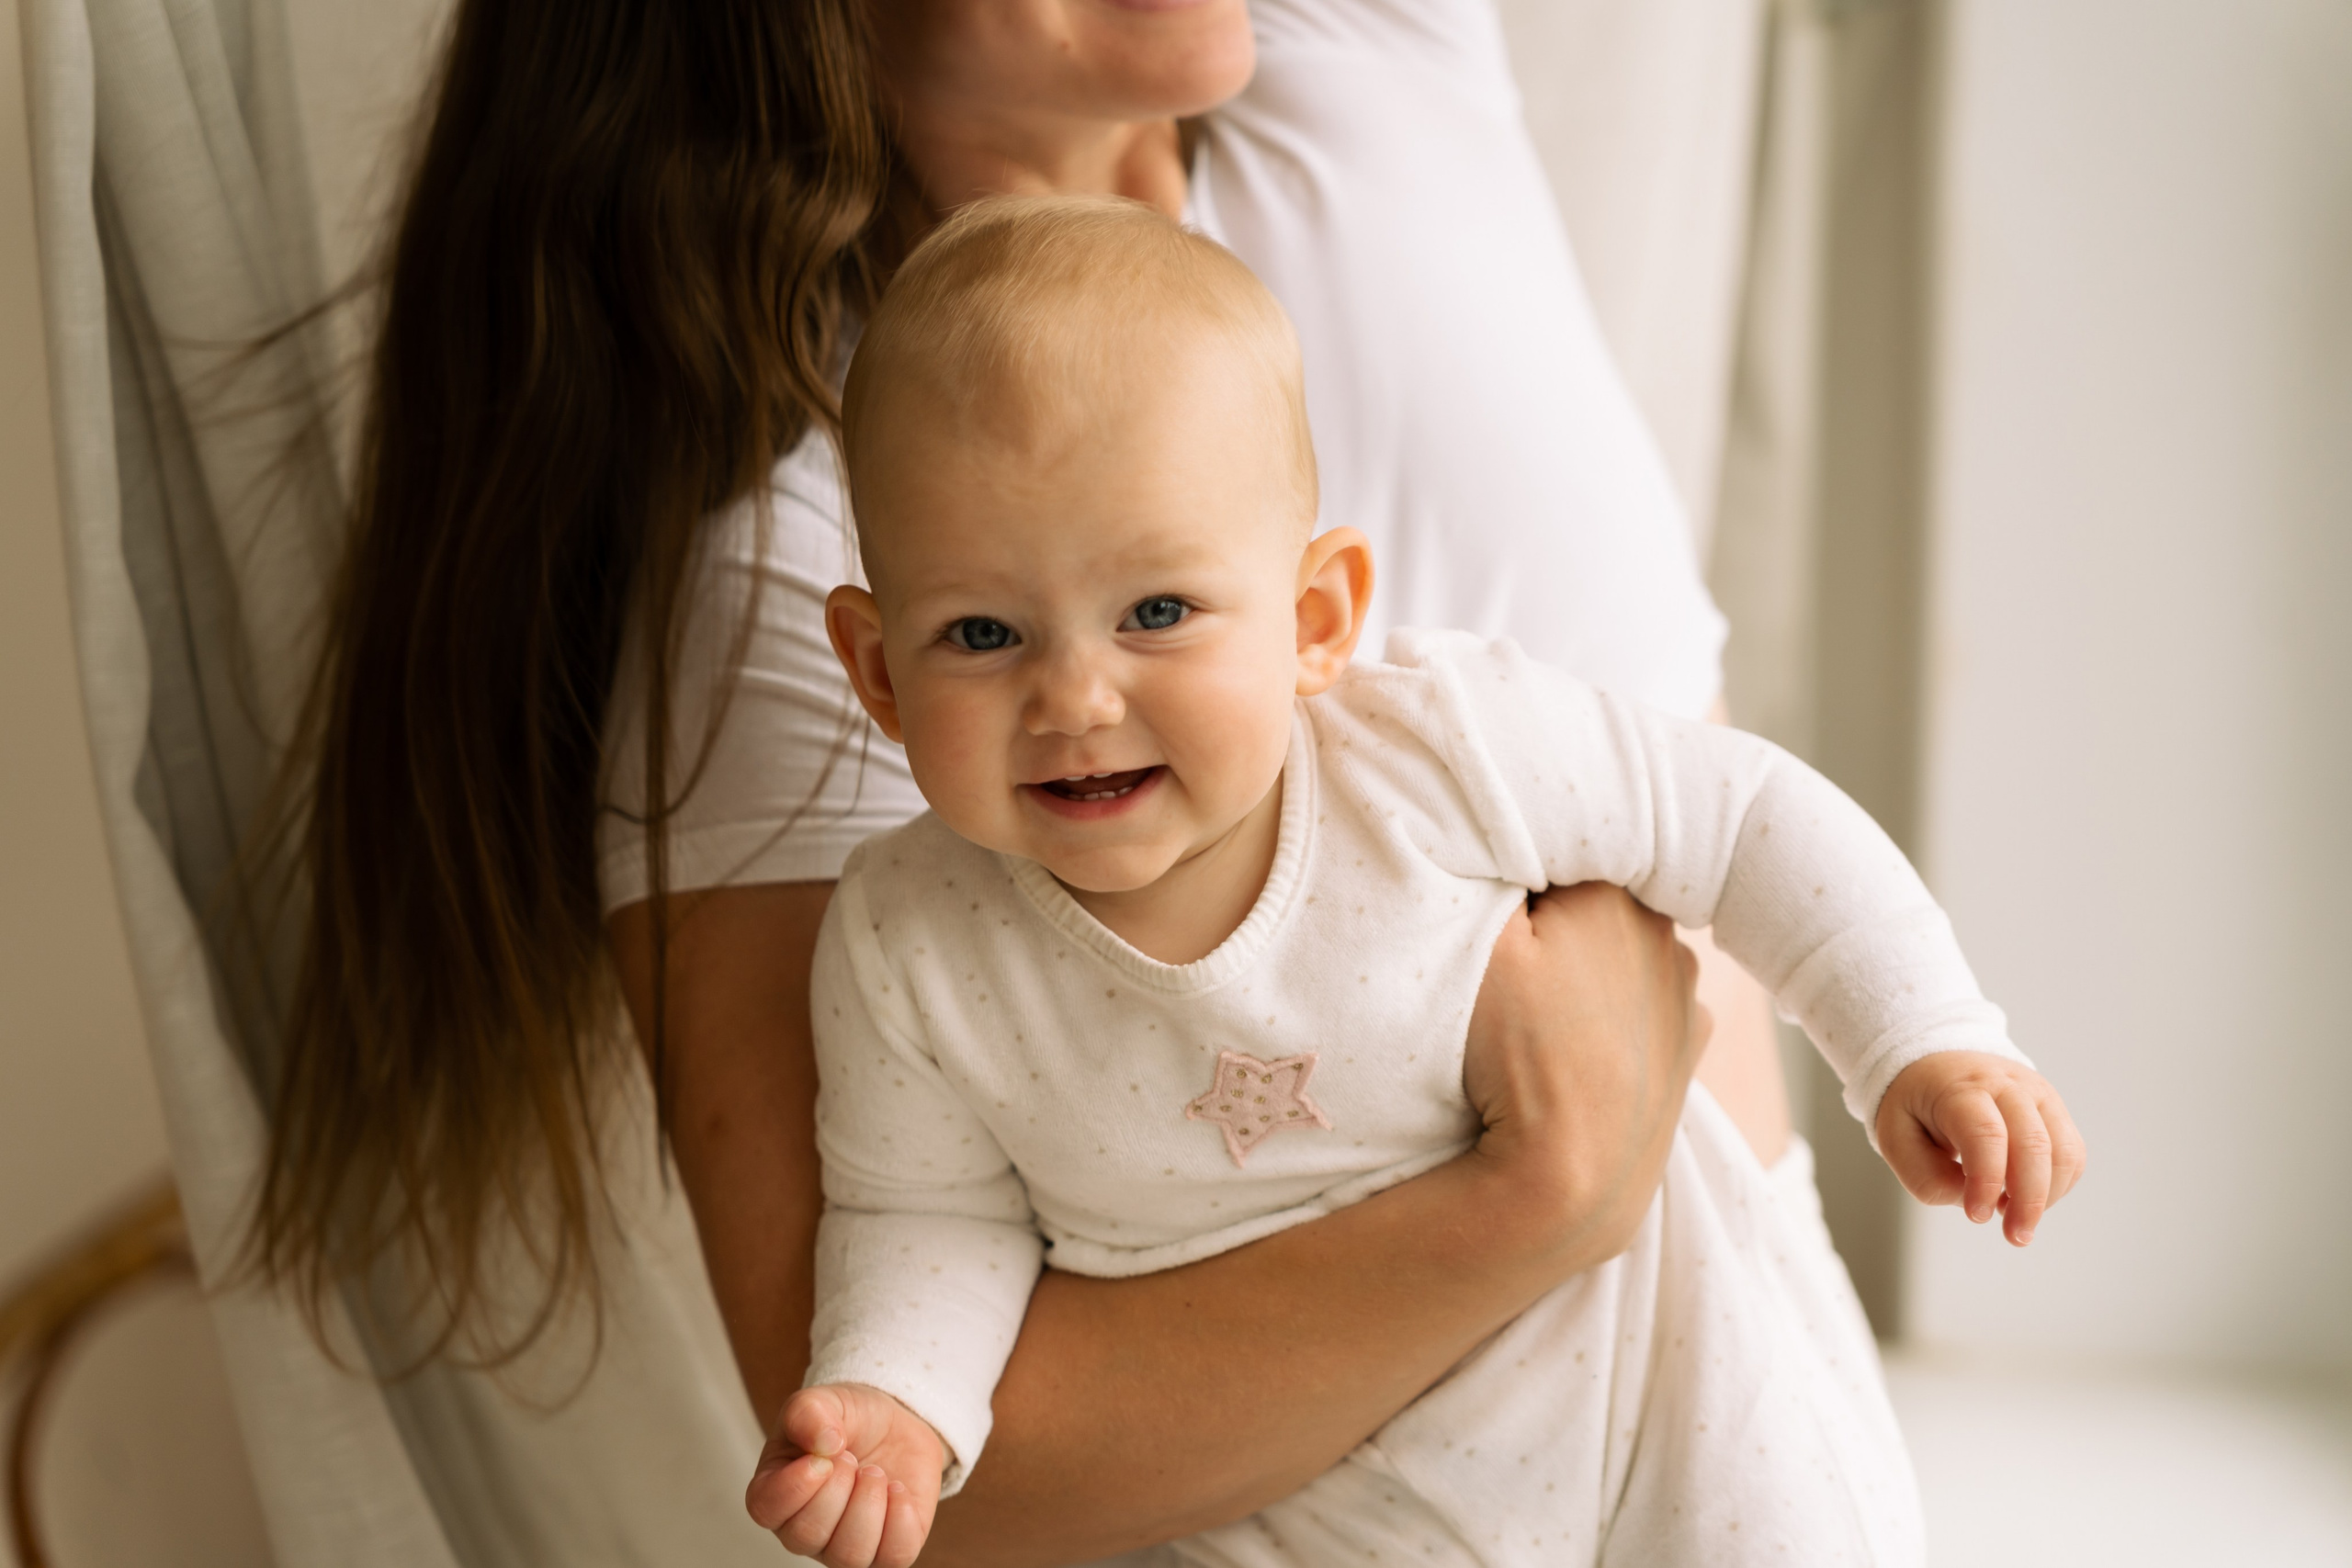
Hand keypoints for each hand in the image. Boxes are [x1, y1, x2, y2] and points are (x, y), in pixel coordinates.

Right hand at [747, 1383, 943, 1566]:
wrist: (893, 1425)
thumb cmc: (846, 1420)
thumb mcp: (822, 1401)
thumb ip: (809, 1412)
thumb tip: (824, 1443)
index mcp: (775, 1491)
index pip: (766, 1509)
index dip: (794, 1486)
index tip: (821, 1458)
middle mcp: (803, 1529)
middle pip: (807, 1535)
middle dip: (837, 1489)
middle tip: (851, 1457)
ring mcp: (843, 1546)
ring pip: (848, 1555)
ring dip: (868, 1505)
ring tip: (874, 1473)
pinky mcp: (886, 1550)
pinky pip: (893, 1557)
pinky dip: (901, 1520)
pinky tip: (898, 1490)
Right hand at [1463, 883, 1710, 1266]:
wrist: (1571, 1178)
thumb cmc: (1513, 1053)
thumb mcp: (1479, 944)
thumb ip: (1492, 872)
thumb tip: (1501, 840)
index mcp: (1614, 895)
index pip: (1555, 858)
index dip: (1514, 883)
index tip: (1485, 920)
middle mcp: (1667, 935)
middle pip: (1591, 906)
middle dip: (1554, 924)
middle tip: (1509, 970)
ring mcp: (1685, 995)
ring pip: (1621, 956)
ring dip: (1586, 971)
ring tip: (1539, 1018)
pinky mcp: (1691, 1048)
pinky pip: (1643, 1006)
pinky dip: (1614, 1016)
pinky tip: (1578, 1045)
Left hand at [1875, 1052, 2086, 1245]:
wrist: (1937, 1062)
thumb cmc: (1915, 1106)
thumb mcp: (1896, 1139)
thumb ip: (1927, 1178)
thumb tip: (1973, 1201)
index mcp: (1959, 1087)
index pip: (1985, 1133)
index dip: (1986, 1180)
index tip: (1977, 1216)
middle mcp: (2006, 1084)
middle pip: (2033, 1144)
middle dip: (2028, 1199)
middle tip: (2015, 1236)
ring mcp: (2037, 1093)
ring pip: (2063, 1151)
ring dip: (2047, 1196)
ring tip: (2013, 1216)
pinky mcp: (2054, 1109)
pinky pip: (2072, 1154)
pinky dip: (2056, 1186)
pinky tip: (2024, 1197)